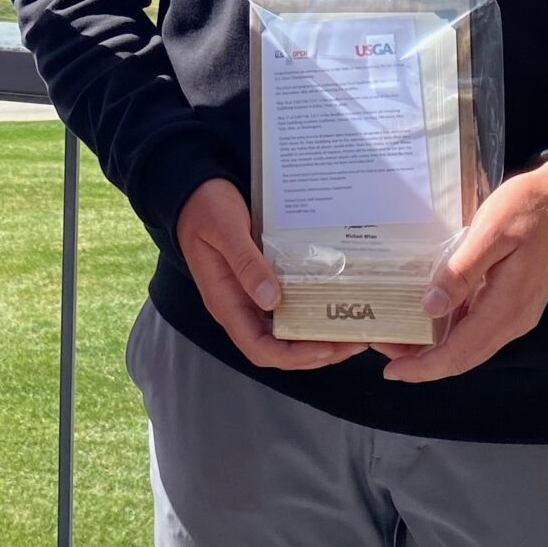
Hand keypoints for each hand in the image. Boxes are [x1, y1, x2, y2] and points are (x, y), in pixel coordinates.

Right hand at [176, 179, 366, 370]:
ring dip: (317, 336)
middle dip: (315, 352)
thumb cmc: (206, 208)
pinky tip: (333, 303)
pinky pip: (288, 307)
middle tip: (353, 341)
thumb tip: (271, 301)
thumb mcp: (225, 230)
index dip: (292, 356)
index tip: (325, 349)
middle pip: (278, 347)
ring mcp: (250, 296)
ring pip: (286, 331)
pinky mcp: (261, 282)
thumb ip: (245, 263)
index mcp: (225, 301)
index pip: (258, 348)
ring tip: (352, 329)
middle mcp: (239, 306)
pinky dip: (311, 311)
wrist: (194, 190)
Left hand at [376, 157, 547, 384]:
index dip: (424, 367)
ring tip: (397, 333)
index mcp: (508, 308)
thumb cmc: (529, 208)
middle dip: (422, 360)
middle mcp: (514, 320)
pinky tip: (429, 315)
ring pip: (470, 344)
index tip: (391, 370)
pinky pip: (478, 327)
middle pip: (463, 356)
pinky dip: (450, 330)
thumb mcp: (491, 231)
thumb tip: (431, 309)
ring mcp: (517, 313)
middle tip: (382, 345)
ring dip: (434, 346)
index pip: (460, 354)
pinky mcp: (515, 301)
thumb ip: (461, 271)